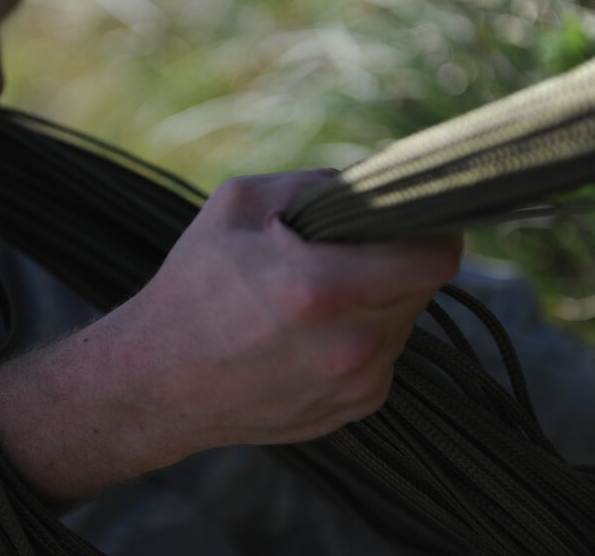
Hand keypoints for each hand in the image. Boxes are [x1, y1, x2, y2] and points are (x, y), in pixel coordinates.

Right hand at [117, 170, 462, 453]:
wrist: (158, 382)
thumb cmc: (191, 287)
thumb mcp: (237, 205)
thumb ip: (316, 184)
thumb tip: (370, 185)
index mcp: (318, 288)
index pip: (436, 257)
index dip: (433, 228)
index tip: (413, 217)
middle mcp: (348, 346)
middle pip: (423, 286)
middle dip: (395, 259)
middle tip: (347, 251)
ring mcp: (354, 386)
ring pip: (404, 321)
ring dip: (377, 299)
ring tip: (316, 298)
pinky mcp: (353, 410)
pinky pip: (383, 356)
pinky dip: (360, 336)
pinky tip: (310, 335)